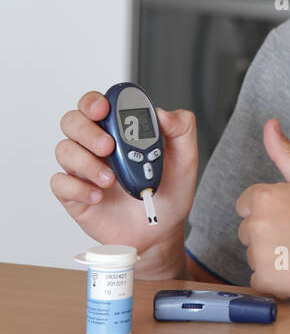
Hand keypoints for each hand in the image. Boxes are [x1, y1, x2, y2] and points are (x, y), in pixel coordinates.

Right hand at [51, 92, 197, 257]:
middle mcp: (97, 145)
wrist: (161, 232)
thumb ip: (182, 129)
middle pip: (72, 121)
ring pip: (64, 150)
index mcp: (120, 130)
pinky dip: (77, 188)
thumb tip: (163, 113)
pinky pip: (60, 183)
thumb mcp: (186, 159)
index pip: (97, 104)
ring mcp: (84, 169)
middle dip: (86, 130)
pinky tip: (98, 196)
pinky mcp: (74, 194)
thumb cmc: (169, 192)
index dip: (94, 101)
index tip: (104, 109)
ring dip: (85, 162)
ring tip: (111, 180)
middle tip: (108, 147)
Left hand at [236, 120, 289, 298]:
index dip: (270, 212)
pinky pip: (260, 282)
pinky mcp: (267, 281)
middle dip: (268, 235)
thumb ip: (285, 152)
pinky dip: (275, 281)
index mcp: (263, 196)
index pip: (246, 206)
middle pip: (247, 232)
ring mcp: (260, 254)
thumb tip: (270, 123)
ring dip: (272, 259)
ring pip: (254, 257)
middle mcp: (256, 224)